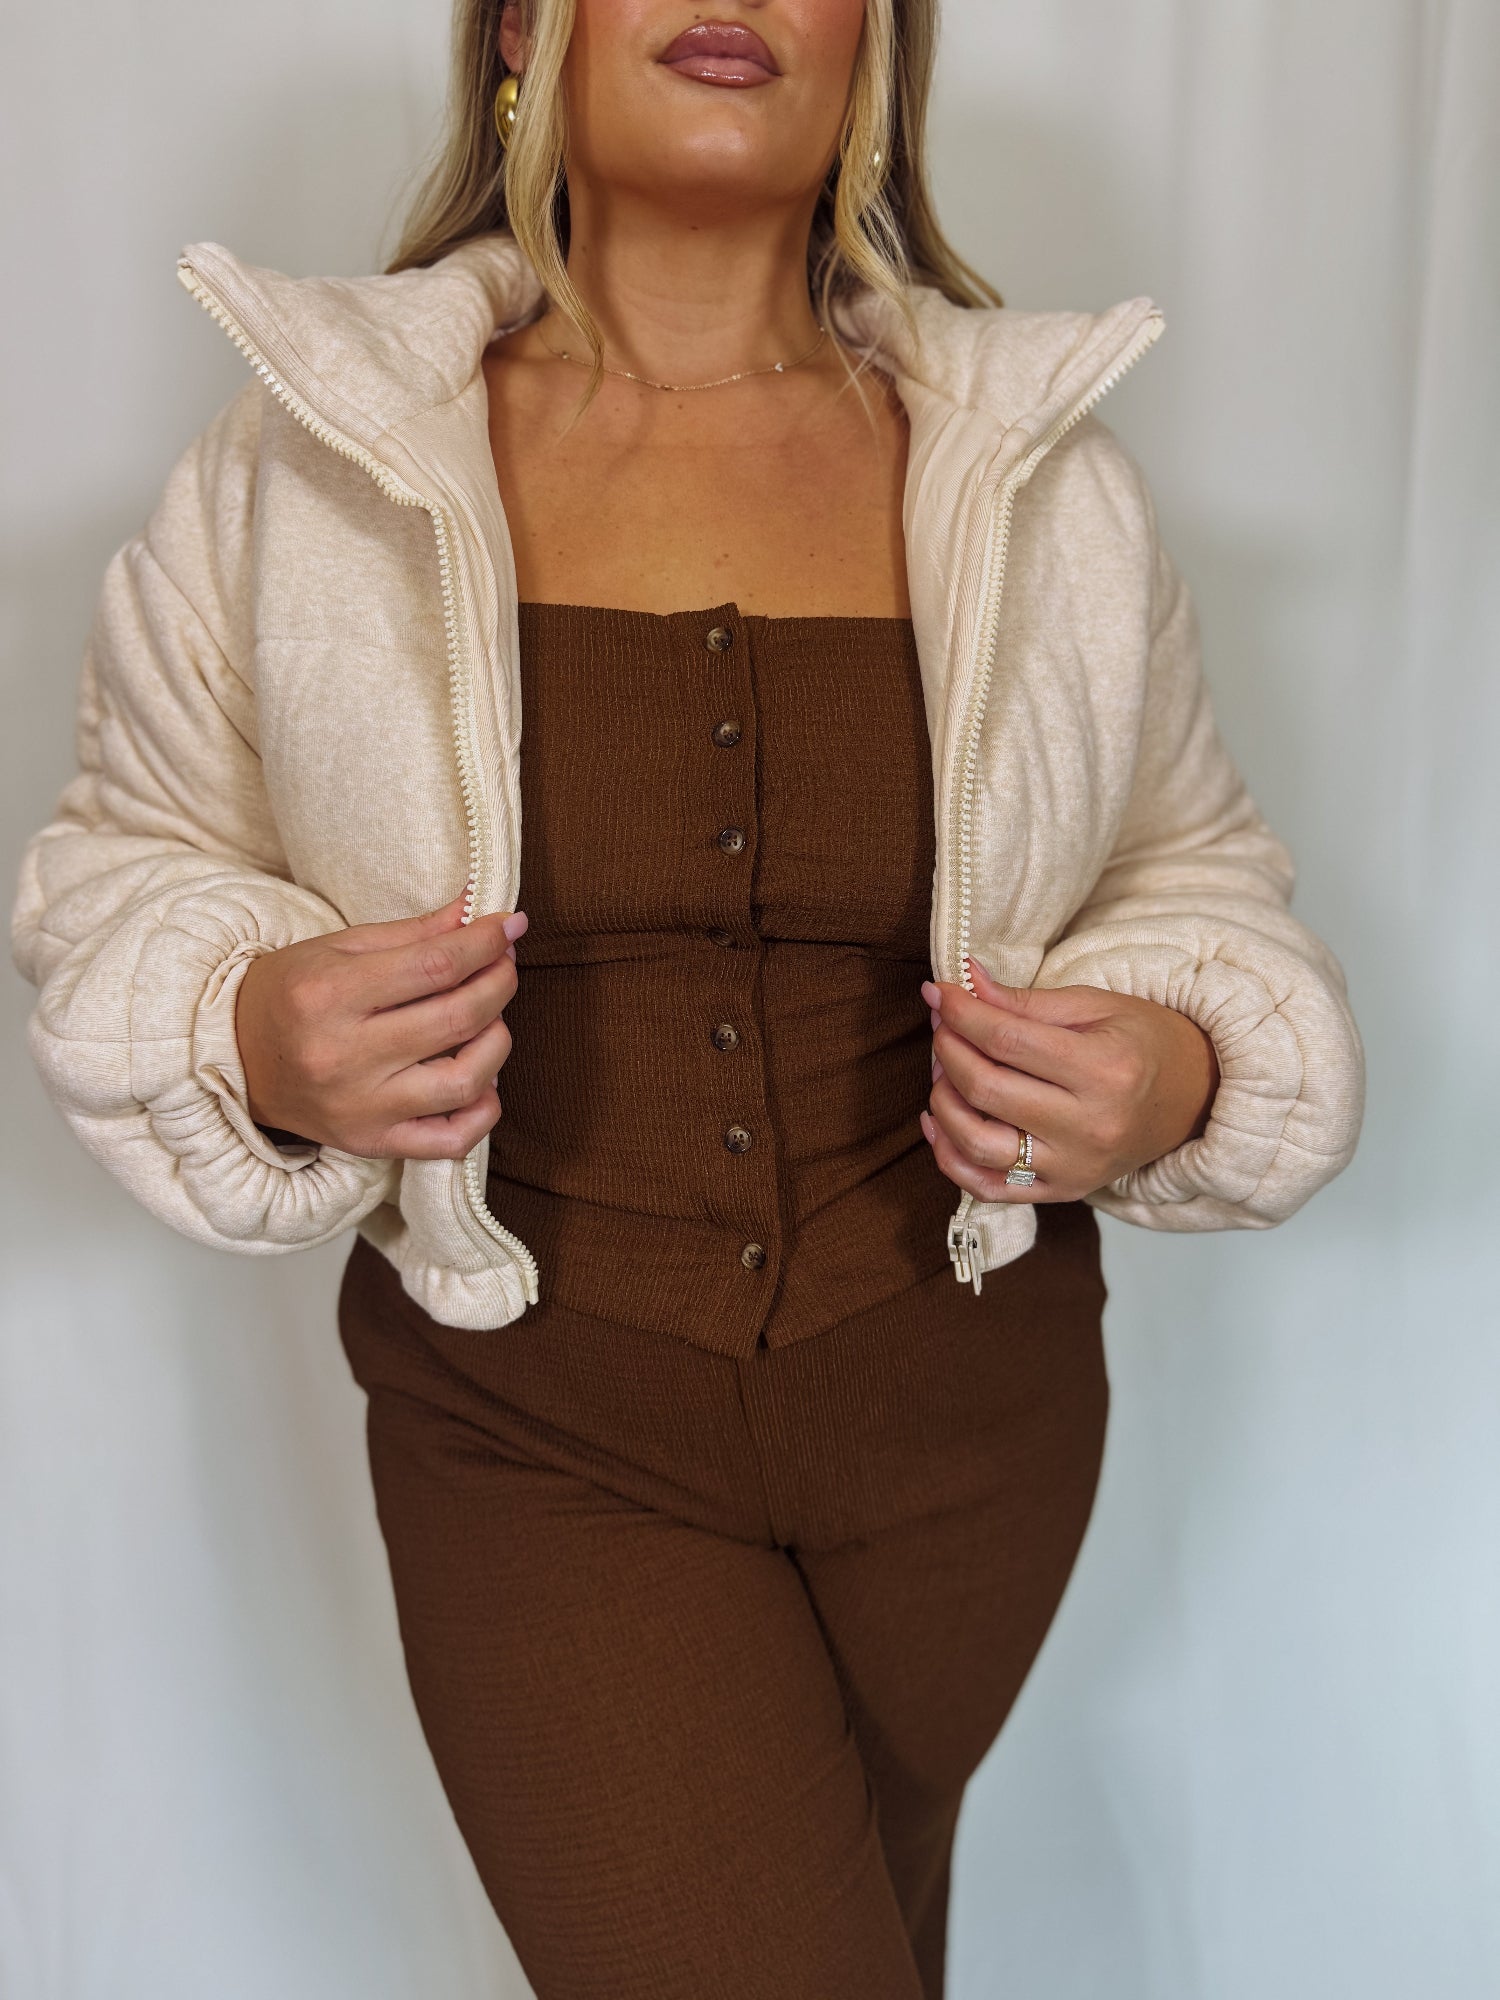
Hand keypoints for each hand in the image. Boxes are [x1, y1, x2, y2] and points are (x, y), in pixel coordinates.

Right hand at [235, 892, 526, 1160]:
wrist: (234, 1061)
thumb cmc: (289, 995)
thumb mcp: (339, 948)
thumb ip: (415, 933)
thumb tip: (480, 910)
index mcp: (329, 995)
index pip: (434, 965)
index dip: (485, 942)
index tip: (508, 926)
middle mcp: (344, 1056)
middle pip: (456, 1018)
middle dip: (498, 983)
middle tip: (503, 966)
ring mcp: (360, 1108)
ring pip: (464, 1081)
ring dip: (497, 1043)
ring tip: (491, 1020)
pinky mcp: (370, 1144)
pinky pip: (451, 1140)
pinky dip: (483, 1110)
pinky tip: (483, 1080)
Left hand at [918, 956, 1219, 1202]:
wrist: (1195, 1100)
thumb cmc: (1145, 1042)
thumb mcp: (1096, 1006)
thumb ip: (1026, 1000)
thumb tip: (964, 981)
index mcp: (1104, 1070)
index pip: (1007, 1040)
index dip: (961, 1013)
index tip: (938, 993)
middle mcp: (1089, 1127)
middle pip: (987, 1089)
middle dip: (948, 1050)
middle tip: (942, 1027)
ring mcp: (1074, 1167)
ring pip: (977, 1144)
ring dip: (943, 1102)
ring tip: (943, 1070)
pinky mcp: (1062, 1192)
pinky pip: (987, 1188)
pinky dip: (950, 1157)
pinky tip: (938, 1121)